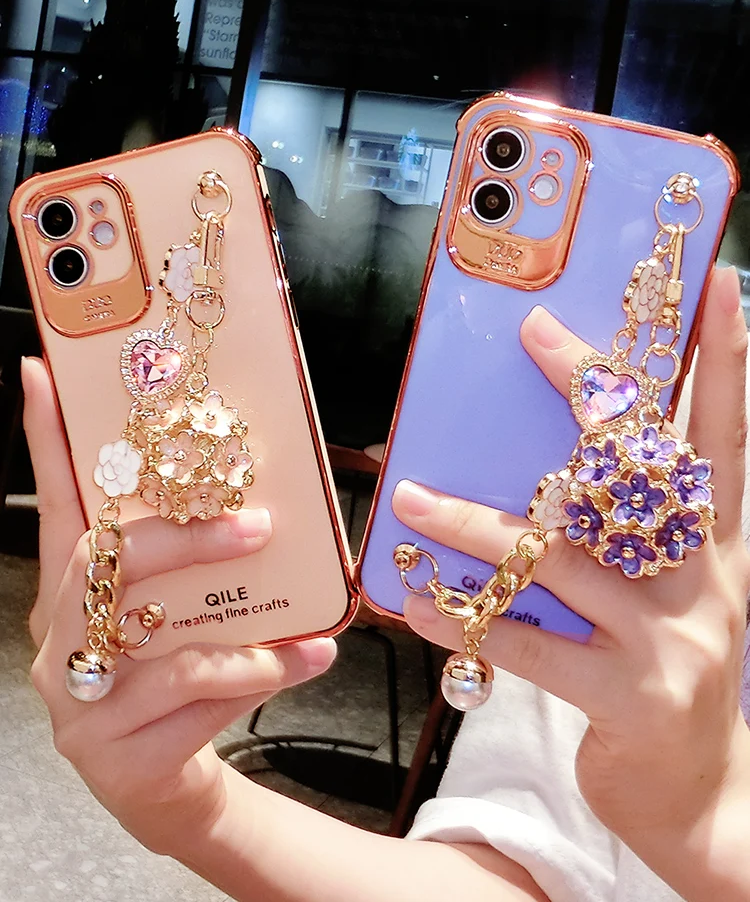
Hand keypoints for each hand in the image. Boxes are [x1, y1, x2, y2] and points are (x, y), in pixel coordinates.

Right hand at [22, 356, 336, 855]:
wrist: (171, 783)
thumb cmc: (181, 676)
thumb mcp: (180, 611)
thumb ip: (196, 563)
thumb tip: (261, 496)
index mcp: (71, 595)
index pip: (58, 507)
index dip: (47, 442)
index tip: (42, 374)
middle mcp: (60, 642)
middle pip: (106, 566)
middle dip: (187, 538)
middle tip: (258, 524)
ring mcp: (80, 703)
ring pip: (161, 646)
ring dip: (245, 632)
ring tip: (313, 627)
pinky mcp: (115, 756)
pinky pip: (198, 701)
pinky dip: (262, 675)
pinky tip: (309, 661)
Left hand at [394, 268, 749, 892]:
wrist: (697, 799)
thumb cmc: (661, 675)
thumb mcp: (664, 593)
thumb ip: (618, 534)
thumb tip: (536, 468)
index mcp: (717, 548)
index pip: (724, 438)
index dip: (726, 362)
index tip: (722, 286)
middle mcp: (702, 581)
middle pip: (640, 468)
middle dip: (588, 394)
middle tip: (536, 334)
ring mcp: (669, 641)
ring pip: (562, 554)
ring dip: (476, 521)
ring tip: (411, 496)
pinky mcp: (626, 699)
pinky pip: (529, 645)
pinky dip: (465, 619)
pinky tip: (414, 601)